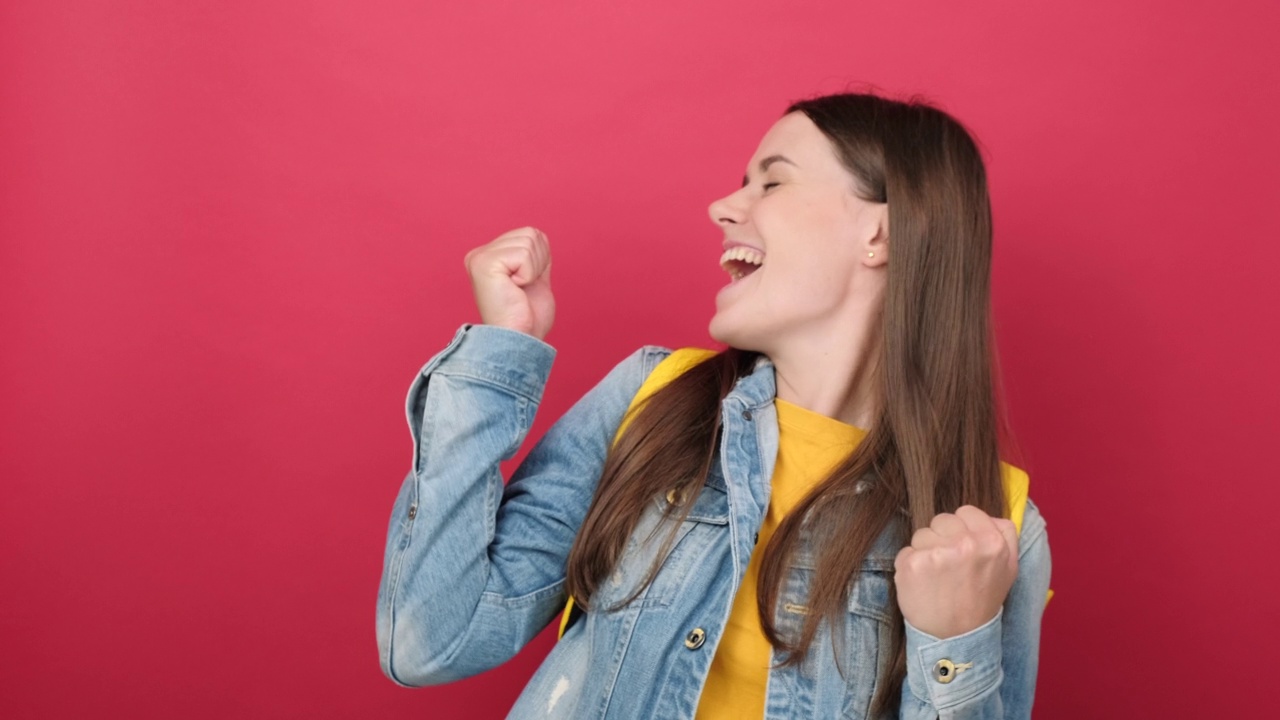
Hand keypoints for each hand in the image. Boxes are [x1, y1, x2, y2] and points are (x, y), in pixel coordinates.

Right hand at [463, 227, 554, 339]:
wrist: (520, 340)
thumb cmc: (526, 318)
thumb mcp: (533, 278)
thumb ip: (533, 256)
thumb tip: (539, 237)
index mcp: (489, 256)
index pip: (531, 234)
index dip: (540, 260)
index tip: (525, 286)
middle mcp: (479, 254)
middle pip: (531, 233)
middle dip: (538, 263)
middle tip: (522, 289)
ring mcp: (479, 257)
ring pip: (529, 242)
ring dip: (533, 270)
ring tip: (518, 290)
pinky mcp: (484, 263)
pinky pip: (524, 254)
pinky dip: (528, 275)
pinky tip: (514, 289)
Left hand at [893, 505, 1018, 638]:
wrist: (958, 638)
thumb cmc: (981, 602)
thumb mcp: (1008, 569)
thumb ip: (1005, 536)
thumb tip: (992, 516)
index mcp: (992, 542)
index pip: (967, 511)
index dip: (963, 528)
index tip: (962, 547)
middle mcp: (966, 544)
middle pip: (942, 519)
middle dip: (943, 538)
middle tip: (950, 566)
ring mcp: (937, 553)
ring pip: (922, 534)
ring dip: (925, 552)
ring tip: (937, 578)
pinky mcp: (912, 564)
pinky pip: (906, 551)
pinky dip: (910, 566)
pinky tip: (923, 585)